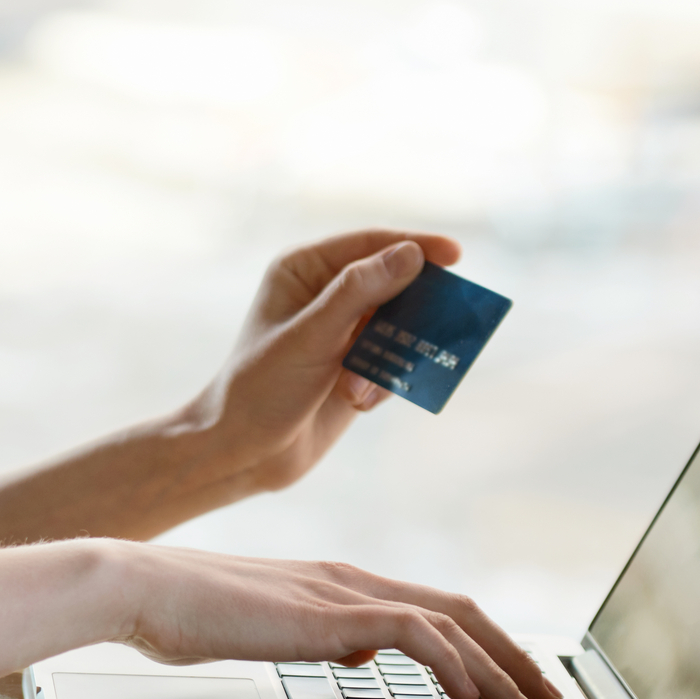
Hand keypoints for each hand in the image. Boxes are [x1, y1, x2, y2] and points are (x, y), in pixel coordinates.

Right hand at [109, 542, 562, 698]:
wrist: (141, 587)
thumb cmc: (186, 610)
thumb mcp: (268, 627)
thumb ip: (320, 634)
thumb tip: (361, 650)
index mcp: (336, 583)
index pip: (432, 607)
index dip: (483, 644)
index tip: (513, 682)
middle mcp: (350, 578)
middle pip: (459, 609)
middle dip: (513, 656)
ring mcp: (340, 590)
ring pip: (450, 620)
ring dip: (500, 669)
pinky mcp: (327, 610)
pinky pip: (414, 632)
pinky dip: (454, 661)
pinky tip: (473, 693)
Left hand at [182, 229, 460, 492]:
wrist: (243, 453)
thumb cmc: (260, 388)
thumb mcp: (310, 337)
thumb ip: (358, 293)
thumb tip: (411, 253)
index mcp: (304, 269)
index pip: (370, 245)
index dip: (414, 246)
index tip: (455, 256)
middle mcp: (326, 293)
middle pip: (396, 284)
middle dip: (410, 314)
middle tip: (433, 331)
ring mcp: (344, 330)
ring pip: (402, 326)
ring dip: (392, 357)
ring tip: (360, 385)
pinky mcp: (358, 365)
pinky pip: (397, 360)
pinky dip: (385, 381)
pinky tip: (358, 401)